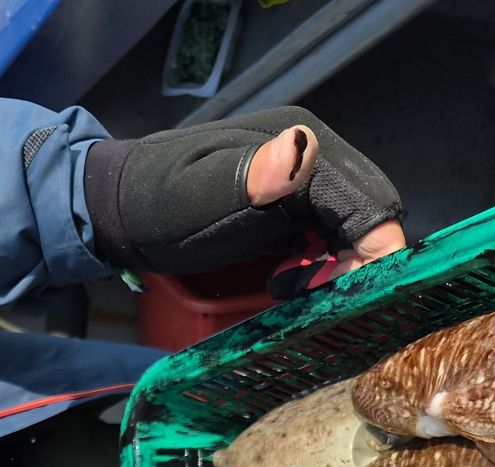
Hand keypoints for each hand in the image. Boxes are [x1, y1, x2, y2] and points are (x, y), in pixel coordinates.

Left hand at [86, 105, 404, 281]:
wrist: (122, 210)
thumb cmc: (156, 204)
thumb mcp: (197, 194)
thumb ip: (250, 178)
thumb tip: (300, 152)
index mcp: (300, 143)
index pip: (367, 200)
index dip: (372, 249)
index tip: (351, 295)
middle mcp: (312, 155)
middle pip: (368, 214)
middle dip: (356, 261)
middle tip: (314, 296)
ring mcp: (304, 181)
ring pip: (352, 229)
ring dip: (337, 266)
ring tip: (288, 287)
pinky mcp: (292, 206)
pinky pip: (329, 238)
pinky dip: (319, 265)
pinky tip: (284, 280)